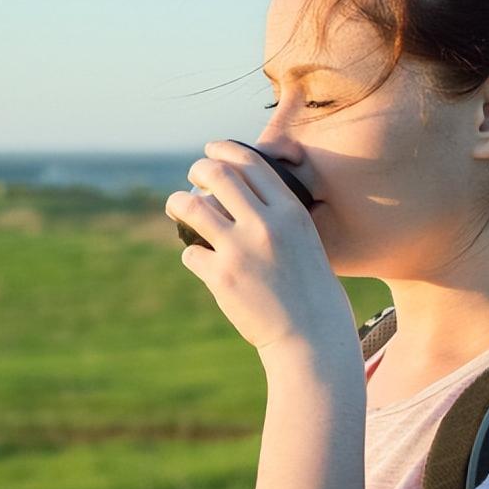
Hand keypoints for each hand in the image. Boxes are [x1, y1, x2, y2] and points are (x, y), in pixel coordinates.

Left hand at [164, 140, 355, 353]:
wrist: (312, 337)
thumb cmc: (311, 290)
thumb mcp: (305, 241)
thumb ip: (279, 217)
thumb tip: (241, 197)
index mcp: (290, 212)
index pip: (250, 164)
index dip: (224, 150)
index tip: (211, 150)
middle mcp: (264, 225)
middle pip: (216, 175)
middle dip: (197, 169)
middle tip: (192, 174)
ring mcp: (240, 250)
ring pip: (191, 207)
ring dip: (177, 203)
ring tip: (176, 206)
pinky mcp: (221, 277)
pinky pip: (191, 252)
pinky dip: (193, 254)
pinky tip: (202, 261)